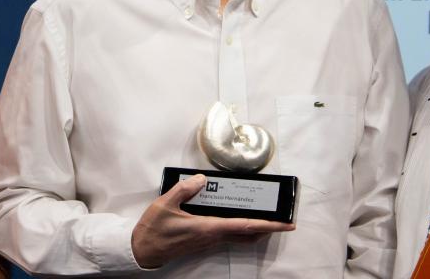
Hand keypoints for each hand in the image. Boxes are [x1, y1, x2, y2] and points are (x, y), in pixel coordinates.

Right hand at [131, 174, 294, 268]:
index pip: (245, 226)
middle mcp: (213, 237)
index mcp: (209, 227)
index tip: (286, 225)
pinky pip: (228, 235)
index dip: (269, 225)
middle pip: (248, 233)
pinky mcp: (204, 242)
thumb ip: (185, 189)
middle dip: (267, 227)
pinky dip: (240, 228)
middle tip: (282, 219)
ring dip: (254, 227)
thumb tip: (202, 179)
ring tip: (265, 216)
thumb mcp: (166, 203)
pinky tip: (238, 218)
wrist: (143, 250)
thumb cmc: (154, 229)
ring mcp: (209, 241)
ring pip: (239, 235)